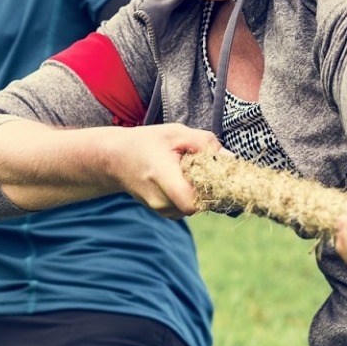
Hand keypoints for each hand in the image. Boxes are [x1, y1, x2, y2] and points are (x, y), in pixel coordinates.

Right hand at [101, 123, 222, 218]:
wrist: (115, 159)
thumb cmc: (147, 143)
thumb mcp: (176, 133)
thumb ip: (205, 143)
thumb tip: (231, 159)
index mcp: (161, 176)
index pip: (191, 202)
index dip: (209, 192)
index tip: (214, 174)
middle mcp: (159, 200)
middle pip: (197, 205)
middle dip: (207, 189)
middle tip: (204, 168)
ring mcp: (159, 209)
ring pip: (193, 208)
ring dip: (198, 192)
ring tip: (187, 171)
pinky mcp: (163, 212)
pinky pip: (186, 208)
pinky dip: (190, 195)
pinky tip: (181, 179)